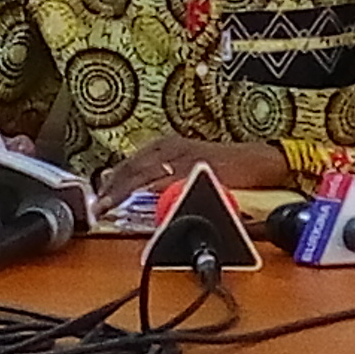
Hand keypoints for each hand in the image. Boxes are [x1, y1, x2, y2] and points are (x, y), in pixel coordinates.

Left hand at [95, 135, 293, 208]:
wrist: (258, 161)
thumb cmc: (226, 167)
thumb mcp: (189, 166)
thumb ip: (163, 177)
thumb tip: (135, 190)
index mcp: (167, 146)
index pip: (131, 164)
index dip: (112, 182)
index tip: (97, 200)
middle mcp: (172, 147)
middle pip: (132, 167)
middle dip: (112, 189)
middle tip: (96, 207)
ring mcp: (183, 156)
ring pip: (143, 173)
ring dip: (122, 192)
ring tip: (107, 208)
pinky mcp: (195, 167)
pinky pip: (166, 181)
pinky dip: (148, 193)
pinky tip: (137, 203)